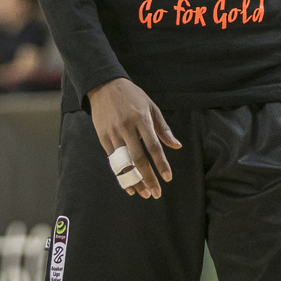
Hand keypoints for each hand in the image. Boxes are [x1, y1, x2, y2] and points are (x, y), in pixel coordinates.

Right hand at [86, 78, 180, 199]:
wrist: (104, 86)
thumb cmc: (132, 96)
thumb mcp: (151, 106)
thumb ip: (163, 128)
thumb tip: (176, 146)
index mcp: (141, 119)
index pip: (153, 146)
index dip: (161, 163)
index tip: (168, 178)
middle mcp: (127, 127)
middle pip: (138, 158)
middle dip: (148, 178)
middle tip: (156, 194)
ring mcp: (113, 133)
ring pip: (124, 163)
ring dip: (134, 180)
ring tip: (143, 193)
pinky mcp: (103, 137)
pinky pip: (113, 161)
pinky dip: (121, 174)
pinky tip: (129, 185)